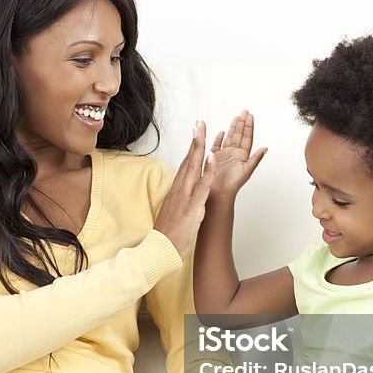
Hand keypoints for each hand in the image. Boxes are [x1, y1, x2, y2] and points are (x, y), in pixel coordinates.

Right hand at [153, 122, 216, 256]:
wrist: (160, 250)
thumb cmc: (167, 234)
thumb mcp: (173, 213)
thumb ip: (179, 201)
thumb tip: (182, 194)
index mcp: (176, 191)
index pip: (184, 165)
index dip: (190, 149)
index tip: (194, 134)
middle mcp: (179, 191)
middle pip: (188, 161)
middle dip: (195, 141)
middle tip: (199, 123)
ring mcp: (185, 198)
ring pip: (193, 169)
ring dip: (199, 149)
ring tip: (203, 131)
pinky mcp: (191, 207)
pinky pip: (202, 186)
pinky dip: (207, 171)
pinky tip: (212, 158)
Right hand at [208, 110, 266, 200]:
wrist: (218, 192)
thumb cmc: (232, 185)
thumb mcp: (247, 170)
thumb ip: (255, 159)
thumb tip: (265, 148)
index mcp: (242, 155)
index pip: (247, 137)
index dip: (249, 126)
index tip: (250, 115)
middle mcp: (234, 154)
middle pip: (239, 134)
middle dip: (241, 123)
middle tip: (244, 111)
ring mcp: (224, 155)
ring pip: (229, 137)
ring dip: (232, 127)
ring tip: (236, 117)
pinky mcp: (214, 157)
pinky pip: (216, 145)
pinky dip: (219, 138)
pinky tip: (221, 132)